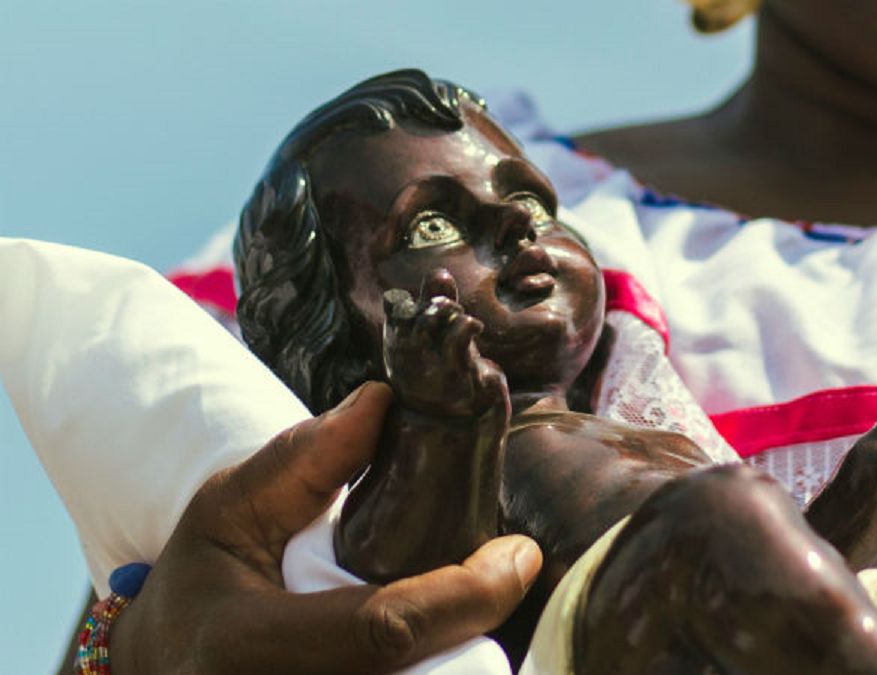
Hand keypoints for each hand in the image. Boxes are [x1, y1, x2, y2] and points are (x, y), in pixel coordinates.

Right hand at [110, 382, 540, 674]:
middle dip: (473, 628)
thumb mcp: (230, 508)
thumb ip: (304, 459)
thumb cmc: (199, 583)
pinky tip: (434, 641)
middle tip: (496, 581)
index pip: (386, 627)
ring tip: (460, 609)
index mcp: (247, 645)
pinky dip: (436, 668)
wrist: (165, 665)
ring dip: (458, 655)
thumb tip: (380, 400)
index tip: (519, 555)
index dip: (467, 595)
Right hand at [383, 268, 507, 417]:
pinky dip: (466, 324)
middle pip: (413, 310)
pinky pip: (457, 337)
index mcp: (399, 342)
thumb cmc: (442, 373)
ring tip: (462, 319)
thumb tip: (440, 271)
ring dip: (449, 310)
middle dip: (434, 302)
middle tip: (450, 309)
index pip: (394, 307)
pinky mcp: (455, 370)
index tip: (422, 305)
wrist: (456, 420)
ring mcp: (429, 361)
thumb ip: (436, 303)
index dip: (408, 299)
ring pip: (432, 319)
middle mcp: (408, 351)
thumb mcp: (436, 338)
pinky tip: (475, 327)